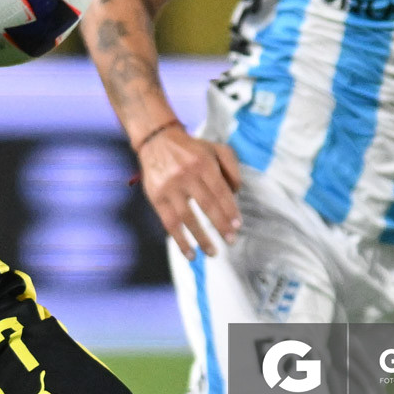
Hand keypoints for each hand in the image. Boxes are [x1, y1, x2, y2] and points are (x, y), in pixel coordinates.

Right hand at [138, 124, 242, 258]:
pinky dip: (180, 240)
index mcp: (203, 163)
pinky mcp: (156, 197)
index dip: (229, 210)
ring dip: (201, 238)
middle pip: (207, 205)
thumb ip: (232, 167)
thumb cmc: (192, 149)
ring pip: (188, 217)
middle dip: (220, 225)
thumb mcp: (216, 149)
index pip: (220, 191)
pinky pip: (169, 223)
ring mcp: (169, 187)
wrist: (157, 140)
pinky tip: (190, 253)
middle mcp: (186, 175)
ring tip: (213, 252)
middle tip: (231, 241)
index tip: (237, 226)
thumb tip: (236, 194)